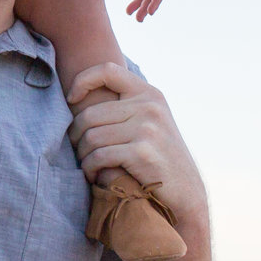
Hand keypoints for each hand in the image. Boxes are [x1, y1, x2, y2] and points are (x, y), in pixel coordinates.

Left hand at [63, 62, 204, 221]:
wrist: (187, 191)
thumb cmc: (160, 157)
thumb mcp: (151, 121)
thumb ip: (126, 106)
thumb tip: (78, 98)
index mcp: (149, 94)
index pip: (107, 70)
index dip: (83, 80)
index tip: (72, 100)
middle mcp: (149, 106)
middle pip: (90, 114)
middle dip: (76, 135)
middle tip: (79, 149)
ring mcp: (147, 128)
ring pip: (91, 137)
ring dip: (83, 155)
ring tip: (88, 164)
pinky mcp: (141, 152)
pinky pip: (99, 156)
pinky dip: (90, 168)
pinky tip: (94, 175)